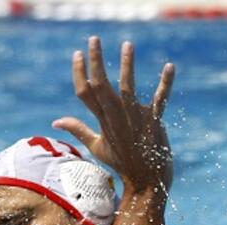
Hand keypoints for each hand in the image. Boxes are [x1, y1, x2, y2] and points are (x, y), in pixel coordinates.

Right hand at [53, 37, 174, 194]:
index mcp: (102, 121)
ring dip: (128, 66)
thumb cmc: (122, 163)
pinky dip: (165, 84)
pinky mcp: (154, 123)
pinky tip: (169, 66)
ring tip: (128, 45)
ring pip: (127, 90)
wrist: (146, 182)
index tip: (78, 54)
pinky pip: (160, 100)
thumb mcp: (97, 145)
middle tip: (94, 39)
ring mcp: (135, 120)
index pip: (85, 94)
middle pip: (101, 87)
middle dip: (96, 62)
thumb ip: (78, 129)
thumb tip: (56, 121)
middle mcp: (115, 118)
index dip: (80, 73)